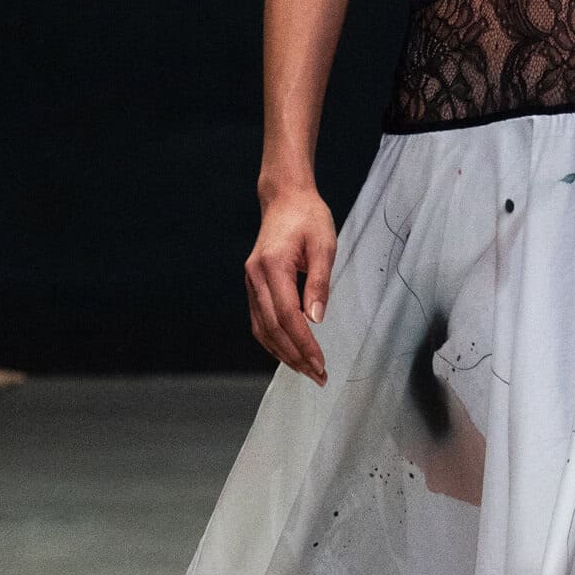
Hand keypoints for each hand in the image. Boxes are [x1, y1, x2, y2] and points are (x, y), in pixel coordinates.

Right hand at [244, 184, 336, 382]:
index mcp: (272, 266)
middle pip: (272, 328)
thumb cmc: (309, 218)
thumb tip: (317, 320)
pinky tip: (289, 352)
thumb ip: (319, 282)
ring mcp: (250, 281)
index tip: (321, 363)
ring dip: (283, 353)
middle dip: (295, 356)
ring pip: (262, 328)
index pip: (287, 316)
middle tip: (318, 376)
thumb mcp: (324, 245)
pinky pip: (259, 320)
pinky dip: (273, 340)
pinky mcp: (252, 284)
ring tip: (306, 370)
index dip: (303, 344)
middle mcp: (255, 276)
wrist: (285, 198)